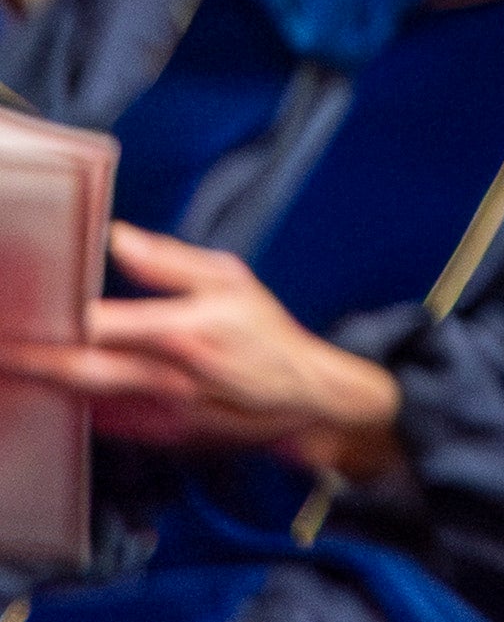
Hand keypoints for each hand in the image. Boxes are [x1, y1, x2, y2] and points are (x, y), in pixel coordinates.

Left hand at [0, 225, 403, 481]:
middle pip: (80, 370)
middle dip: (32, 360)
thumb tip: (116, 236)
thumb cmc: (265, 332)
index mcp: (184, 328)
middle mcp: (167, 375)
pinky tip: (52, 395)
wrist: (301, 399)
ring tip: (16, 368)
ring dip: (45, 385)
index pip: (100, 324)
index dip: (55, 320)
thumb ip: (168, 260)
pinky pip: (103, 425)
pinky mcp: (157, 439)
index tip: (21, 312)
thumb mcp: (230, 279)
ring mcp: (160, 414)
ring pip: (84, 401)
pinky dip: (74, 409)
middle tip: (3, 350)